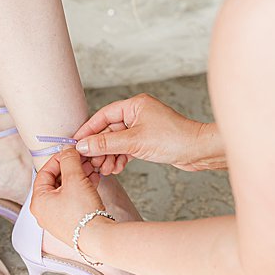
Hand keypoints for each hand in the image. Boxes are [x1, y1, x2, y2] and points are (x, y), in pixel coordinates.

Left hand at [31, 148, 106, 245]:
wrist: (98, 237)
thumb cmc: (82, 212)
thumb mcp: (75, 179)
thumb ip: (69, 160)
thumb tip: (66, 150)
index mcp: (38, 201)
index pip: (44, 172)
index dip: (58, 159)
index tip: (70, 152)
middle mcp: (44, 212)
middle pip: (55, 182)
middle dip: (71, 169)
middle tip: (83, 161)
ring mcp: (56, 219)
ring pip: (65, 191)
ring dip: (78, 178)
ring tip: (91, 171)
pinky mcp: (69, 222)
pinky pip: (72, 201)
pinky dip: (81, 190)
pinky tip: (93, 182)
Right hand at [74, 94, 225, 173]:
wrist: (198, 151)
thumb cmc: (173, 140)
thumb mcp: (134, 142)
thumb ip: (106, 143)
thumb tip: (84, 145)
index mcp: (135, 105)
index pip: (103, 116)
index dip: (88, 130)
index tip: (76, 143)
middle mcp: (138, 113)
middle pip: (109, 130)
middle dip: (100, 148)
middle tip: (91, 162)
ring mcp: (143, 127)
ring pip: (118, 141)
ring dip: (109, 155)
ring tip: (105, 169)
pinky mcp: (148, 140)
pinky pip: (127, 148)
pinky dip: (120, 158)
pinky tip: (116, 168)